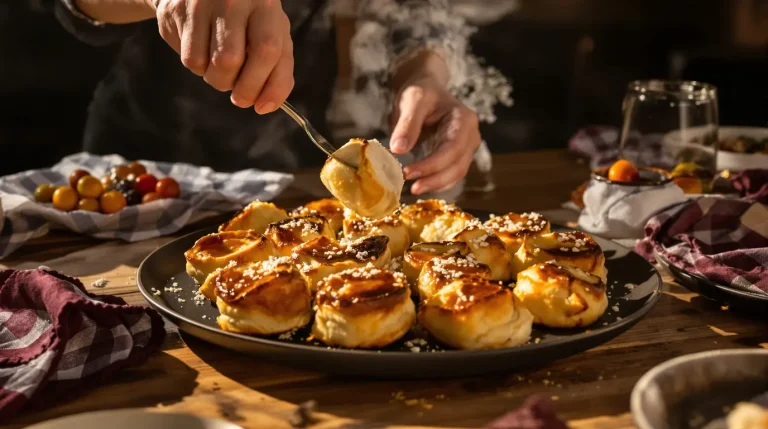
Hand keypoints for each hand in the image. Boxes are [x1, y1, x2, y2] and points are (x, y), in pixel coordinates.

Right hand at [151, 0, 293, 113]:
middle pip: (230, 60)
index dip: (266, 85)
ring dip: (217, 79)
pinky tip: (205, 52)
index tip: (261, 105)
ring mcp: (200, 3)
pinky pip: (188, 59)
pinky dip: (199, 68)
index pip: (267, 49)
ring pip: (206, 64)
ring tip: (223, 65)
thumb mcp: (273, 32)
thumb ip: (279, 68)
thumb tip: (265, 106)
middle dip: (238, 89)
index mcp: (264, 4)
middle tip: (240, 95)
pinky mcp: (176, 11)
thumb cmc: (249, 18)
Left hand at [390, 73, 480, 194]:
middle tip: (410, 188)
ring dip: (435, 184)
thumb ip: (407, 124)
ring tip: (412, 189)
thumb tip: (398, 150)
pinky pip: (450, 176)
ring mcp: (466, 148)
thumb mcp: (412, 101)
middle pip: (457, 165)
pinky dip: (436, 183)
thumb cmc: (421, 92)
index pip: (452, 148)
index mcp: (464, 119)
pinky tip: (419, 185)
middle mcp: (471, 136)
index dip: (432, 164)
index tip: (408, 172)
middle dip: (434, 179)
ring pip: (456, 174)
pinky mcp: (457, 157)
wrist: (426, 91)